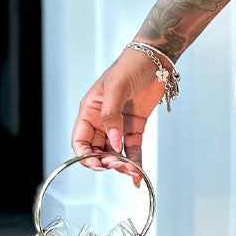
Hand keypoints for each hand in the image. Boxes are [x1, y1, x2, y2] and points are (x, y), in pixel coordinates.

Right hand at [72, 47, 168, 186]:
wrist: (155, 60)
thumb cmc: (130, 67)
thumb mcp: (116, 88)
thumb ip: (112, 116)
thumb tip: (112, 141)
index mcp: (90, 111)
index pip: (80, 140)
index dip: (85, 156)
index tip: (98, 165)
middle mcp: (102, 121)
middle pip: (97, 151)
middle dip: (105, 162)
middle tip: (118, 166)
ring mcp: (119, 125)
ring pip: (115, 153)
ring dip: (122, 165)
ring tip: (132, 171)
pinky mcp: (135, 127)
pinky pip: (133, 150)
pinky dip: (135, 162)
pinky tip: (139, 175)